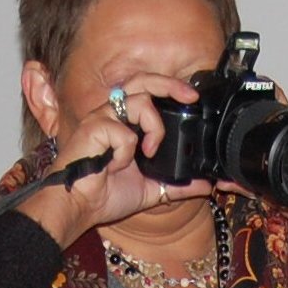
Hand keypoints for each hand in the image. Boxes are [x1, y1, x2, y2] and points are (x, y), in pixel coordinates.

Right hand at [18, 77, 213, 244]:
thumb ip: (178, 185)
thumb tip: (206, 185)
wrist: (81, 207)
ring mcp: (103, 117)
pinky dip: (125, 153)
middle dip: (170, 84)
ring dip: (154, 128)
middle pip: (143, 80)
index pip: (150, 93)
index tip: (192, 99)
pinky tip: (114, 166)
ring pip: (140, 101)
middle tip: (189, 97)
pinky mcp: (94, 127)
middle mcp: (114, 114)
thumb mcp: (151, 190)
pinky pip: (124, 132)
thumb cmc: (105, 195)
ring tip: (148, 153)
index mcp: (126, 123)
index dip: (171, 90)